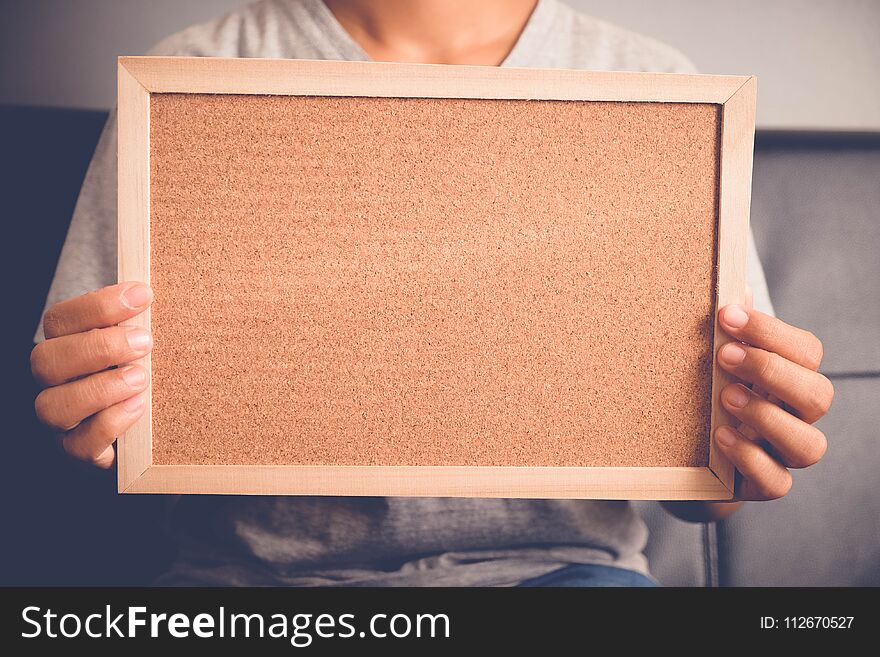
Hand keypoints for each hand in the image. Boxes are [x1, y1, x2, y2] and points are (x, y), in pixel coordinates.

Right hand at [31, 283, 153, 467]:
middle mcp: (54, 382)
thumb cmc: (145, 372)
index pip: (60, 320)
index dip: (99, 305)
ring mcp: (62, 419)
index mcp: (64, 346)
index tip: (144, 295)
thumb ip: (140, 323)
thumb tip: (156, 293)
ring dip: (100, 389)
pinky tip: (139, 407)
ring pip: (51, 406)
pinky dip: (109, 424)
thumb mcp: (142, 345)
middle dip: (98, 347)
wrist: (150, 431)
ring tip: (141, 378)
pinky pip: (78, 444)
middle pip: (45, 360)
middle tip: (145, 342)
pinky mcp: (79, 449)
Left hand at [715, 302, 833, 499]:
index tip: (724, 315)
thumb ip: (726, 330)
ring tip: (724, 398)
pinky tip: (723, 438)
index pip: (806, 351)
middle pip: (818, 394)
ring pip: (809, 445)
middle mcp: (797, 416)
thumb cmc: (706, 398)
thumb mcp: (712, 363)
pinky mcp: (765, 485)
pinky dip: (753, 459)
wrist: (687, 458)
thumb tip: (732, 287)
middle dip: (771, 370)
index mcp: (790, 378)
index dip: (769, 331)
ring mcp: (784, 454)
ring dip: (767, 417)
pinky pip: (777, 482)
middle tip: (723, 354)